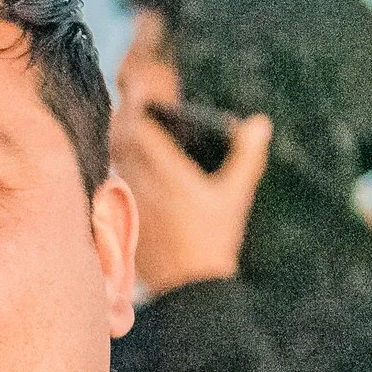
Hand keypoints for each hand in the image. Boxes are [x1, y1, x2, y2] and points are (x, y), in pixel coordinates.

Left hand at [109, 102, 270, 297]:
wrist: (189, 285)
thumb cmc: (214, 240)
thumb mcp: (235, 197)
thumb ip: (246, 157)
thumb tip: (260, 123)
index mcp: (168, 176)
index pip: (142, 130)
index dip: (137, 104)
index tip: (139, 87)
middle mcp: (142, 185)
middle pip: (120, 138)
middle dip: (124, 113)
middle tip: (132, 94)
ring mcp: (128, 199)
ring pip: (112, 156)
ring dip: (117, 134)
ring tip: (126, 116)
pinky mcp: (121, 212)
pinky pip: (111, 175)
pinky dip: (115, 158)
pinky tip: (121, 152)